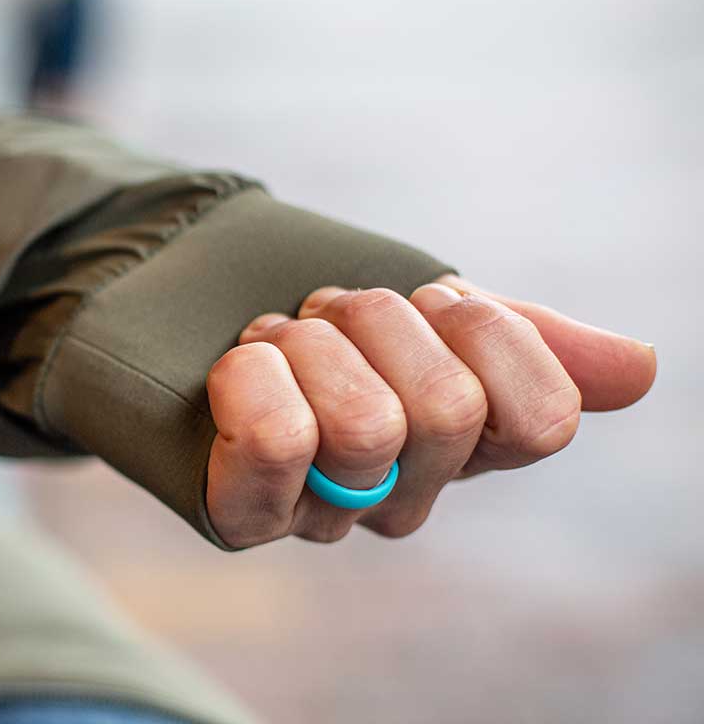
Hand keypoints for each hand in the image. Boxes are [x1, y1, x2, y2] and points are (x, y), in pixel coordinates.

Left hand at [205, 275, 656, 547]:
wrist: (163, 287)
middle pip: (449, 412)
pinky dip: (256, 376)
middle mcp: (399, 494)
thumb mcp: (417, 304)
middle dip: (376, 321)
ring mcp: (320, 513)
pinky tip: (235, 365)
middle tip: (322, 311)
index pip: (541, 420)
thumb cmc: (300, 305)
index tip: (427, 299)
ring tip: (273, 337)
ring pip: (365, 426)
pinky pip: (280, 447)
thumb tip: (638, 370)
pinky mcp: (240, 514)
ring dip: (308, 343)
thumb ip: (518, 337)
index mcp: (459, 443)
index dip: (487, 333)